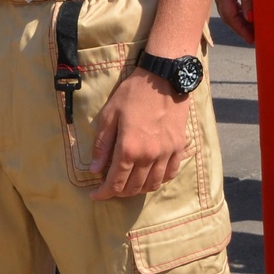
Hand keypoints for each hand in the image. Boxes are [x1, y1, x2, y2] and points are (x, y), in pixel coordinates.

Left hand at [91, 66, 188, 199]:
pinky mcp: (178, 147)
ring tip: (128, 185)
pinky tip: (150, 177)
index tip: (95, 195)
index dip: (103, 193)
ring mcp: (166, 153)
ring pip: (152, 185)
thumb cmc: (133, 94)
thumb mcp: (109, 115)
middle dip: (118, 193)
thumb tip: (95, 170)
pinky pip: (169, 174)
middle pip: (133, 188)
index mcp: (129, 148)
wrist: (164, 78)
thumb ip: (102, 145)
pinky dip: (158, 181)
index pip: (115, 183)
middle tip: (110, 188)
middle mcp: (149, 156)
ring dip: (138, 190)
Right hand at [213, 0, 254, 44]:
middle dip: (240, 27)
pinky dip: (237, 7)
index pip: (231, 17)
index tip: (253, 40)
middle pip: (228, 15)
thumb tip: (251, 18)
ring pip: (227, 7)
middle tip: (254, 37)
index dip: (242, 30)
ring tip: (252, 26)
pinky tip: (245, 9)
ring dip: (239, 18)